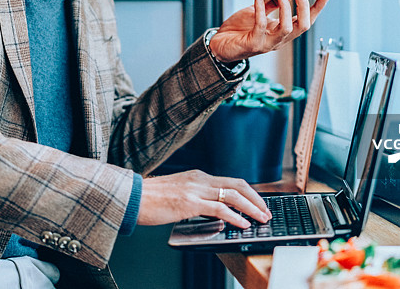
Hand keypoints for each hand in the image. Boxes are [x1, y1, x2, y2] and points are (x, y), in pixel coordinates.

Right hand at [136, 170, 270, 227]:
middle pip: (237, 185)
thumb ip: (196, 198)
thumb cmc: (152, 199)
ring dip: (251, 208)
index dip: (249, 192)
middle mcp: (200, 179)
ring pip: (232, 195)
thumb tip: (213, 210)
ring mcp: (195, 190)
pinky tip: (243, 223)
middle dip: (256, 199)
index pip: (231, 181)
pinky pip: (219, 208)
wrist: (133, 196)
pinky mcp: (189, 202)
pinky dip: (235, 216)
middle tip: (266, 211)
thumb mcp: (179, 192)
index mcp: (198, 176)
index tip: (259, 203)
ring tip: (261, 219)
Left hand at [209, 0, 329, 62]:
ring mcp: (267, 43)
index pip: (307, 21)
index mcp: (283, 32)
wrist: (219, 45)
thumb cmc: (239, 29)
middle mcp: (279, 40)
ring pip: (287, 28)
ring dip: (286, 8)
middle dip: (305, 7)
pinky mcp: (254, 44)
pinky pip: (261, 25)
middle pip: (303, 26)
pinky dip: (261, 9)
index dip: (318, 9)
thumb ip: (272, 4)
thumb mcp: (258, 13)